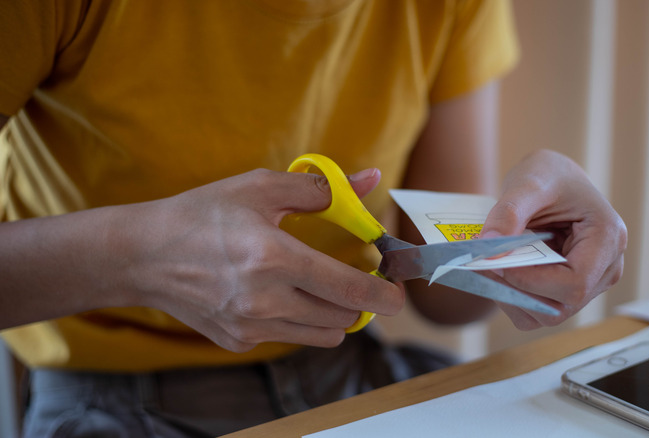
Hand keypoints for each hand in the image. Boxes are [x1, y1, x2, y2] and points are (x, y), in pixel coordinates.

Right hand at [116, 168, 403, 351]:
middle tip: (355, 279)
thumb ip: (321, 188)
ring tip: (317, 286)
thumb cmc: (202, 214)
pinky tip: (276, 294)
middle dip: (357, 301)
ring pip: (321, 334)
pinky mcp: (238, 341)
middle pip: (341, 317)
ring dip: (332, 313)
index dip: (383, 296)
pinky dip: (298, 319)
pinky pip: (289, 336)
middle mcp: (263, 300)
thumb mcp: (260, 188)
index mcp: (273, 258)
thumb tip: (369, 179)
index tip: (399, 295)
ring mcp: (249, 327)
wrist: (143, 256)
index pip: (347, 289)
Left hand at [481, 149, 626, 328]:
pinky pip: (537, 312)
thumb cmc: (549, 176)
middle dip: (517, 290)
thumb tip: (489, 247)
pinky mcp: (566, 292)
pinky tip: (499, 273)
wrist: (551, 180)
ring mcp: (589, 285)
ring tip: (487, 266)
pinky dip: (512, 299)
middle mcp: (606, 268)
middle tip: (481, 265)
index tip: (496, 264)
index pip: (575, 283)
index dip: (533, 281)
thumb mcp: (529, 182)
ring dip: (511, 297)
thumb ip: (509, 212)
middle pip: (562, 305)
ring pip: (547, 315)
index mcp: (608, 239)